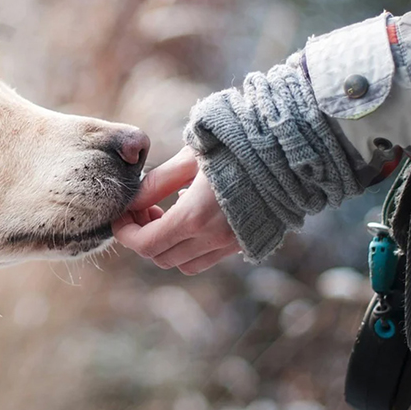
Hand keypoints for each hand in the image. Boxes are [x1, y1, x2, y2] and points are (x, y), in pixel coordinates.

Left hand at [114, 146, 239, 274]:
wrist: (290, 151)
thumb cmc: (236, 145)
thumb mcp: (190, 158)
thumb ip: (157, 183)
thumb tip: (131, 201)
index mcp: (195, 217)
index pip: (145, 244)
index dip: (125, 233)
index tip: (120, 215)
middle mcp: (213, 239)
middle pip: (160, 257)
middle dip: (143, 237)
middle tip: (143, 209)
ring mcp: (232, 244)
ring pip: (183, 263)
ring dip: (166, 245)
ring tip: (165, 213)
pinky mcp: (245, 243)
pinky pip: (207, 258)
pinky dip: (190, 246)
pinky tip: (192, 215)